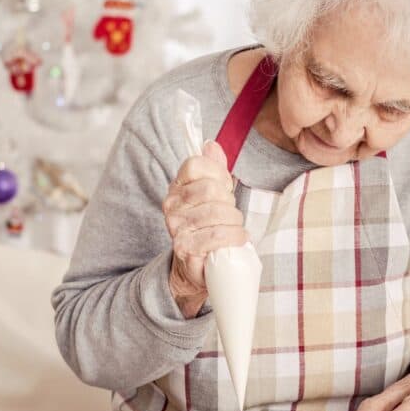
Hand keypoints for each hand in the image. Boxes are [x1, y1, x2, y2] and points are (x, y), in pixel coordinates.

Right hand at [162, 140, 247, 317]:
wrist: (197, 265)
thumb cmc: (208, 226)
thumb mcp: (213, 195)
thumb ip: (213, 169)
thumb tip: (211, 145)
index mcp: (177, 186)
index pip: (196, 165)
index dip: (218, 174)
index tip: (225, 189)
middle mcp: (171, 204)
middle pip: (212, 190)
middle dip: (230, 203)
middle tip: (232, 215)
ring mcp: (176, 227)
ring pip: (218, 213)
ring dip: (236, 222)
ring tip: (236, 229)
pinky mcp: (184, 248)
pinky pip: (217, 235)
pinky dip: (235, 237)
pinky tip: (238, 239)